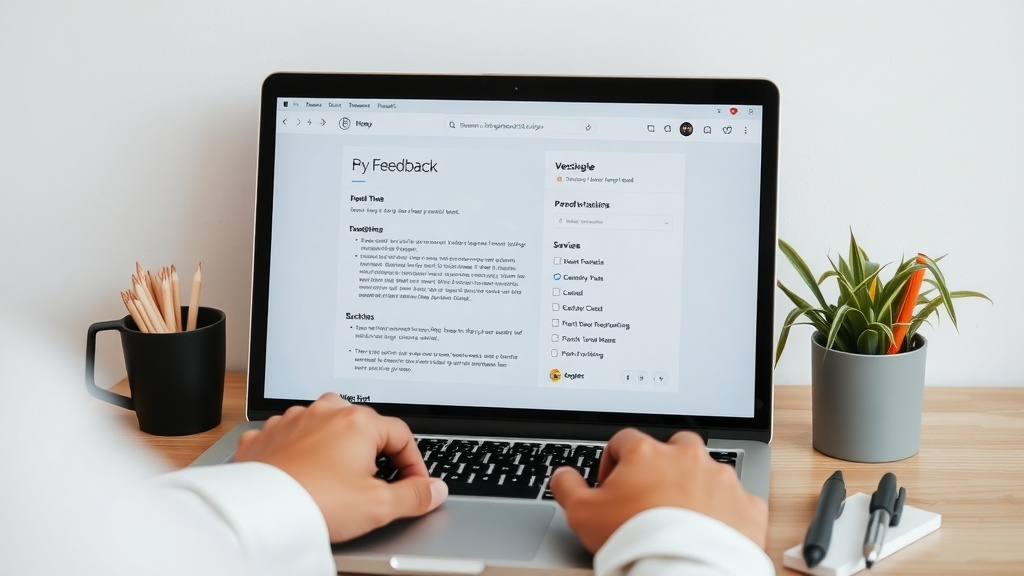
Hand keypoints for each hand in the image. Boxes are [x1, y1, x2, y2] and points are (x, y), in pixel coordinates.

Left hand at [234, 393, 447, 542]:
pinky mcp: (265, 436)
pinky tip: (303, 472)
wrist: (258, 515)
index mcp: (358, 422)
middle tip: (377, 481)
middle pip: (363, 424)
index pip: (401, 434)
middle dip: (374, 450)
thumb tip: (435, 490)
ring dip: (335, 445)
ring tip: (338, 476)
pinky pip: (290, 436)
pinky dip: (299, 450)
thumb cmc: (317, 504)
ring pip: (324, 424)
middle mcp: (324, 412)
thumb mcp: (379, 506)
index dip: (413, 462)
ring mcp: (292, 421)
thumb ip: (414, 496)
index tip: (414, 484)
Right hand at [549, 429, 766, 552]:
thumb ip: (568, 487)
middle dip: (662, 464)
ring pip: (708, 471)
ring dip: (696, 486)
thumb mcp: (582, 514)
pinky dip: (727, 512)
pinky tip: (712, 530)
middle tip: (651, 496)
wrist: (683, 570)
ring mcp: (720, 479)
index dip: (613, 462)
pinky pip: (738, 501)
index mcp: (646, 453)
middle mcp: (686, 457)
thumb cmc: (635, 540)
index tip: (612, 486)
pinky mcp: (747, 506)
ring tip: (683, 517)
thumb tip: (562, 476)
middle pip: (673, 446)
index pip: (624, 441)